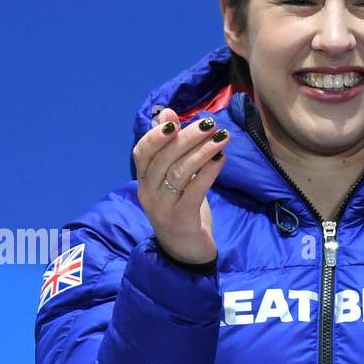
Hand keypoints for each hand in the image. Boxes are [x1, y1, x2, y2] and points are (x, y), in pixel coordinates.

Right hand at [132, 109, 223, 263]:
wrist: (186, 251)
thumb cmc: (180, 209)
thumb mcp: (173, 178)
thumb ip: (170, 148)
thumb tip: (166, 112)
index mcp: (144, 180)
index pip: (141, 152)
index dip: (155, 134)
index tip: (174, 118)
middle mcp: (148, 193)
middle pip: (163, 158)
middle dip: (187, 137)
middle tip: (210, 123)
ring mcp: (163, 207)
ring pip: (179, 172)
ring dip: (202, 151)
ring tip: (222, 137)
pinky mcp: (181, 219)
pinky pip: (194, 191)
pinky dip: (208, 173)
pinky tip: (221, 159)